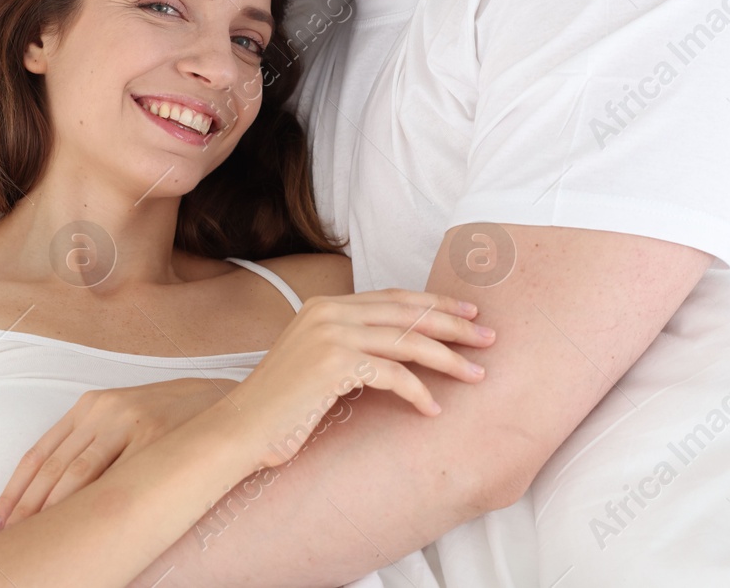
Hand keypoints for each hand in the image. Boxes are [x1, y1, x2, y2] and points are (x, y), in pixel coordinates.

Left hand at [0, 377, 239, 535]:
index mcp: (91, 405)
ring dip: (53, 512)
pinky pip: (119, 479)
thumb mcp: (126, 418)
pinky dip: (96, 506)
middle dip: (28, 510)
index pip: (40, 454)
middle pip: (53, 468)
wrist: (228, 402)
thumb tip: (52, 494)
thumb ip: (93, 443)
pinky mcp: (157, 437)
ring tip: (37, 542)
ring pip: (78, 475)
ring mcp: (131, 422)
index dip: (15, 492)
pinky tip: (83, 527)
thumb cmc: (173, 419)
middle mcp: (105, 410)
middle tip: (12, 542)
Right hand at [223, 288, 494, 470]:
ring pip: (408, 341)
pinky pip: (394, 374)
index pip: (393, 298)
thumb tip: (399, 349)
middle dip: (454, 325)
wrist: (240, 430)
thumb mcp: (315, 363)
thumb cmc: (281, 408)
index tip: (468, 313)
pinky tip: (433, 409)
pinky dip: (419, 392)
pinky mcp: (334, 364)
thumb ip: (349, 346)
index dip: (434, 305)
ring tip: (477, 376)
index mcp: (324, 306)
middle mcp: (328, 312)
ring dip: (449, 359)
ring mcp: (330, 334)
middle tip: (489, 337)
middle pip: (407, 313)